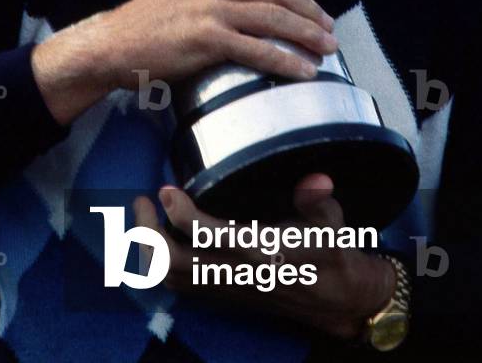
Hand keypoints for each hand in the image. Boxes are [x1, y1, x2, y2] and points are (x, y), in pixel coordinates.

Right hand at [32, 0, 336, 124]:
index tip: (312, 11)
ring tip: (327, 48)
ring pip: (272, 18)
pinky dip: (285, 59)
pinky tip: (303, 70)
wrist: (111, 45)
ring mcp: (210, 8)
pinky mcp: (207, 37)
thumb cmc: (143, 28)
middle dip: (308, 13)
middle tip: (330, 31)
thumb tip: (243, 10)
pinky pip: (257, 48)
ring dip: (305, 34)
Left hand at [134, 173, 395, 341]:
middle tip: (141, 201)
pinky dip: (161, 265)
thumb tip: (315, 180)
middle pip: (176, 264)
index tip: (166, 189)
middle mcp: (239, 274)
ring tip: (144, 216)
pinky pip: (181, 286)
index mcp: (262, 254)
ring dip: (149, 250)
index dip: (182, 215)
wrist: (340, 301)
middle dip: (149, 234)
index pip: (211, 238)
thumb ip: (318, 202)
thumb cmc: (334, 255)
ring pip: (173, 278)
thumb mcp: (334, 224)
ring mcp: (229, 288)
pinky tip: (159, 239)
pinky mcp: (226, 294)